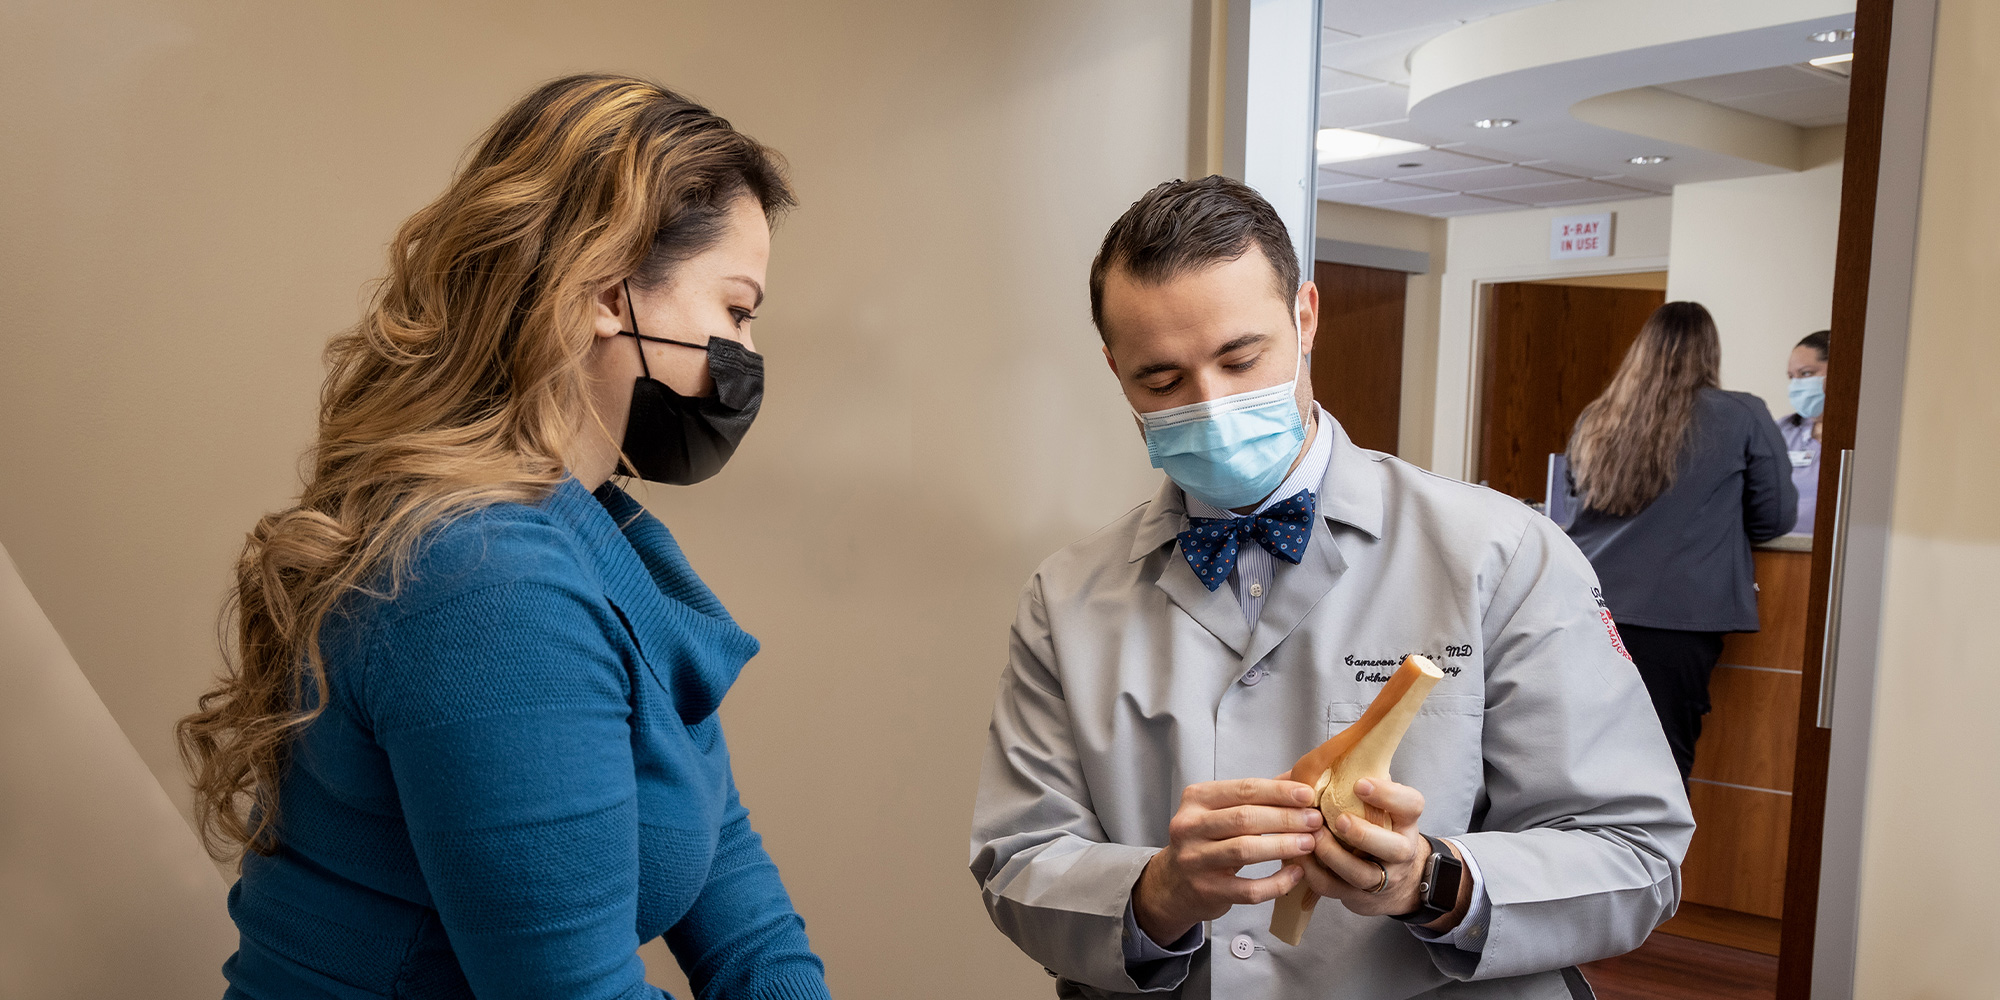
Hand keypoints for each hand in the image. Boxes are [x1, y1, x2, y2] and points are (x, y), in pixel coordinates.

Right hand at [1132, 778, 1323, 944]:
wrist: (1175, 884)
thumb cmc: (1207, 840)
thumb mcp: (1222, 810)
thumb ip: (1257, 794)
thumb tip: (1299, 775)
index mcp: (1196, 799)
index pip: (1243, 789)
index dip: (1279, 792)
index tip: (1308, 795)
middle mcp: (1189, 827)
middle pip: (1244, 818)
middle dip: (1286, 818)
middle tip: (1315, 820)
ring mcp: (1195, 860)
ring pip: (1245, 850)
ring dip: (1283, 845)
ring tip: (1310, 843)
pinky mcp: (1207, 891)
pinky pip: (1248, 889)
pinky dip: (1276, 882)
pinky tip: (1296, 874)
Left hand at [1296, 777, 1466, 929]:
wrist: (1394, 881)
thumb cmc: (1374, 828)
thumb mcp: (1376, 806)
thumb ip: (1354, 784)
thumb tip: (1316, 761)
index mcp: (1405, 821)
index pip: (1411, 805)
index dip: (1389, 795)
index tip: (1360, 784)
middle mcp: (1400, 851)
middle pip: (1394, 848)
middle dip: (1364, 834)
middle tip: (1339, 819)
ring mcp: (1382, 878)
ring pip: (1363, 875)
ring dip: (1335, 857)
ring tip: (1313, 837)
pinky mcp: (1358, 897)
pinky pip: (1335, 889)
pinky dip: (1314, 874)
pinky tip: (1298, 857)